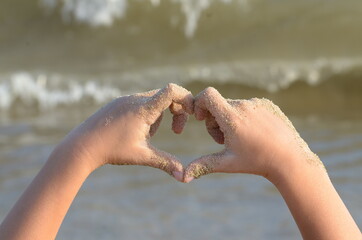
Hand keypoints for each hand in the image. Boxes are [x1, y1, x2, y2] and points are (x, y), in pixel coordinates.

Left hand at [54, 83, 193, 180]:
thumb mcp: (142, 156)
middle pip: (167, 96)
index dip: (187, 99)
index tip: (191, 115)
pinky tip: (135, 131)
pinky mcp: (119, 102)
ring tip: (147, 135)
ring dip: (160, 116)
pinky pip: (141, 102)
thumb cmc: (112, 150)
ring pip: (154, 100)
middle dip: (177, 112)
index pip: (172, 91)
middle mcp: (136, 99)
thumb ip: (166, 163)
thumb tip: (184, 177)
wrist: (81, 146)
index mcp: (144, 109)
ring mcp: (126, 99)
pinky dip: (147, 114)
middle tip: (176, 131)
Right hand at [184, 87, 322, 182]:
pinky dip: (245, 117)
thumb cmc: (257, 162)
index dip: (199, 103)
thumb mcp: (227, 163)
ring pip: (233, 106)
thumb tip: (183, 177)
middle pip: (219, 104)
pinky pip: (248, 106)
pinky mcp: (268, 105)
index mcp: (232, 117)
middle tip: (223, 139)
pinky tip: (254, 134)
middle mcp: (244, 106)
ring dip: (230, 119)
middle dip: (215, 119)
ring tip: (240, 138)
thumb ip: (203, 165)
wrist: (290, 160)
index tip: (201, 118)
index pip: (208, 94)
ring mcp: (258, 104)